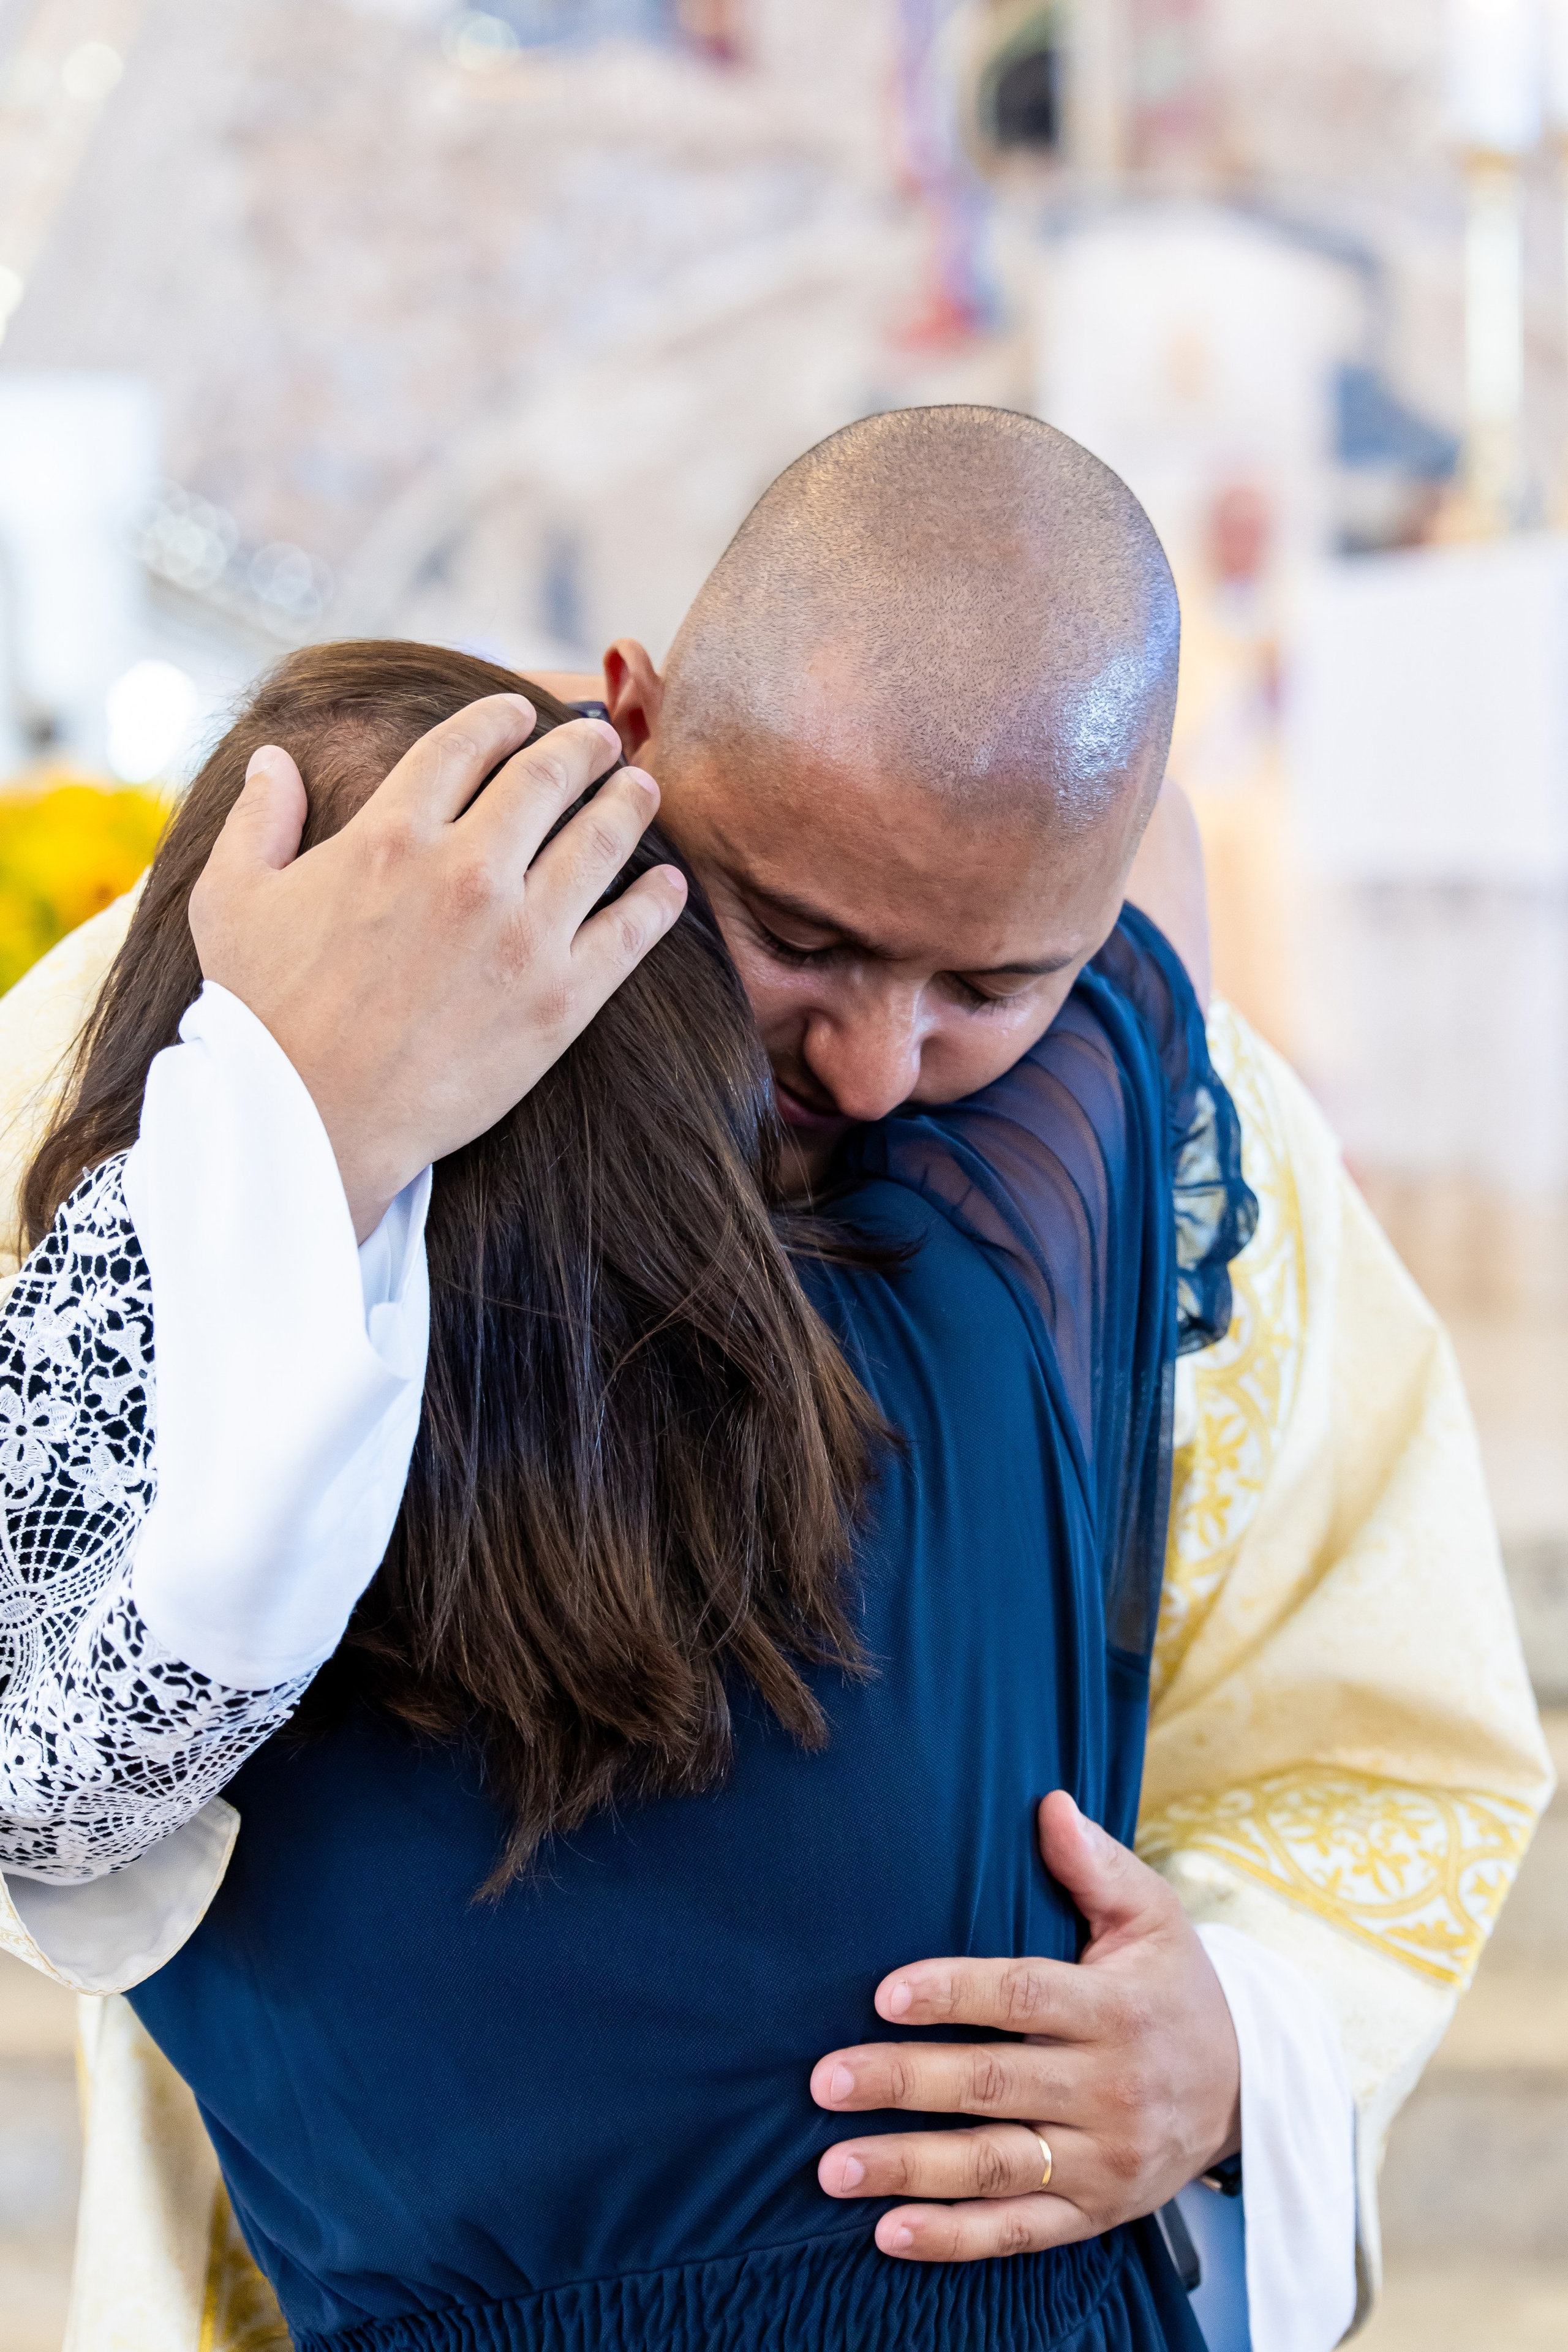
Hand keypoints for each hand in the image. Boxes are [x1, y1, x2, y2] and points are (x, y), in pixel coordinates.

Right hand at [189, 695, 686, 1238]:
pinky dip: (657, 900)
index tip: (522, 712)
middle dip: (581, 748)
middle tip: (601, 741)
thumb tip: (270, 759)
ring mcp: (521, 934)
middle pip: (545, 779)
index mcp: (391, 834)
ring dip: (628, 804)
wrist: (311, 1121)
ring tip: (642, 788)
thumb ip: (257, 820)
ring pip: (599, 841)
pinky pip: (630, 933)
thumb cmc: (262, 1014)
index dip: (500, 718)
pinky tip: (669, 883)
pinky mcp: (560, 999)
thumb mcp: (231, 901)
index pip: (463, 746)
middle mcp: (467, 870)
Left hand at [811, 1790, 1239, 2260]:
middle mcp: (1109, 2088)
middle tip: (825, 2080)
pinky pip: (1018, 2232)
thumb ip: (1095, 1864)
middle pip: (994, 2084)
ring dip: (909, 2168)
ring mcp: (1101, 2160)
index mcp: (1116, 2008)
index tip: (884, 1993)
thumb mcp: (1153, 1915)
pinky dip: (954, 2238)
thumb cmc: (1173, 1986)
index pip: (1024, 1996)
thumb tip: (1048, 1803)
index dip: (954, 1993)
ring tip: (832, 2165)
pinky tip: (890, 2231)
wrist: (1246, 2089)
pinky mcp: (1094, 2213)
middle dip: (903, 2082)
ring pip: (996, 2166)